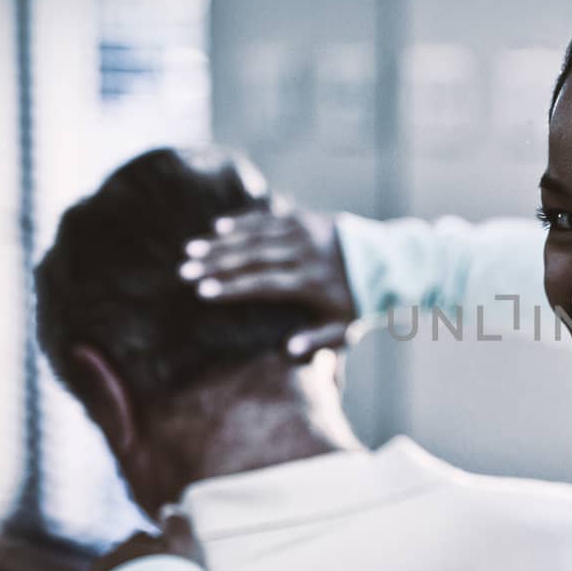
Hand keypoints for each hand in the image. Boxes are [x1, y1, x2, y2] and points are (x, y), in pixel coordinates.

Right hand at [179, 208, 357, 358]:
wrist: (387, 261)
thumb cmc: (358, 302)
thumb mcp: (345, 327)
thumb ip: (317, 340)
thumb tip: (286, 353)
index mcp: (312, 281)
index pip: (264, 283)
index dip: (233, 287)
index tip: (203, 293)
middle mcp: (306, 253)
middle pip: (253, 256)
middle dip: (216, 264)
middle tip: (184, 270)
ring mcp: (304, 231)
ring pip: (256, 235)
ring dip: (221, 242)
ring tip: (191, 250)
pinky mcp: (304, 218)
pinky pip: (268, 218)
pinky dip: (242, 222)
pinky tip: (217, 227)